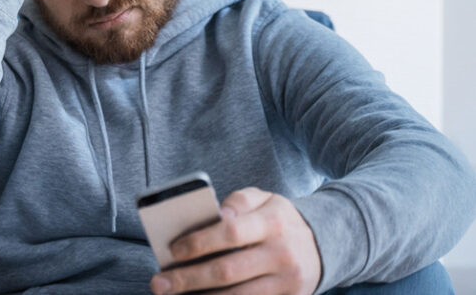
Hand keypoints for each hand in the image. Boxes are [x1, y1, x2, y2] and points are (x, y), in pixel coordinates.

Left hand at [150, 187, 321, 294]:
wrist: (323, 245)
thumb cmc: (278, 219)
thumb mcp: (265, 198)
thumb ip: (239, 202)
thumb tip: (214, 216)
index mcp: (273, 221)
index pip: (230, 233)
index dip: (199, 242)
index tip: (173, 250)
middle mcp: (282, 254)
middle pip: (227, 271)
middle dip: (188, 279)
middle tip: (158, 283)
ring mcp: (287, 283)